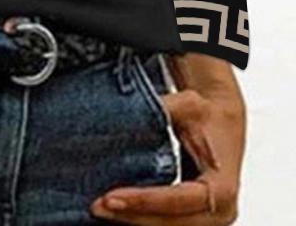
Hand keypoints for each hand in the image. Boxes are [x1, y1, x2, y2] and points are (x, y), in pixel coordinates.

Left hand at [90, 55, 245, 225]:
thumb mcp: (186, 105)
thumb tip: (128, 113)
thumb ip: (162, 110)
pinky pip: (168, 223)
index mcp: (222, 185)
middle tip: (97, 206)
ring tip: (101, 209)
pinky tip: (117, 211)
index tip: (111, 197)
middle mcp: (221, 210)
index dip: (143, 200)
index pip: (177, 200)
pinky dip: (143, 218)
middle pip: (172, 223)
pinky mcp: (198, 219)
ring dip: (135, 220)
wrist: (221, 119)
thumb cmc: (204, 112)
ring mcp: (211, 220)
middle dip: (133, 216)